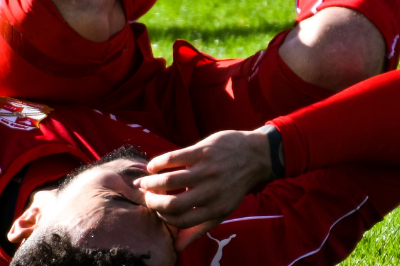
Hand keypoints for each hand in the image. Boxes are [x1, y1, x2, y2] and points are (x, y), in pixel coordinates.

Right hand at [134, 129, 273, 250]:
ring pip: (169, 180)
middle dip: (152, 202)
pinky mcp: (203, 151)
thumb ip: (199, 228)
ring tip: (144, 182)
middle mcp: (211, 191)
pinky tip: (152, 167)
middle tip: (145, 197)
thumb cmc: (234, 186)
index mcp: (215, 209)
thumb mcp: (223, 210)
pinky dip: (157, 163)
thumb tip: (177, 247)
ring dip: (151, 182)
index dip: (164, 217)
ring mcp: (206, 170)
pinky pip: (173, 158)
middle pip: (172, 204)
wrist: (256, 156)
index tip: (157, 210)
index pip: (181, 221)